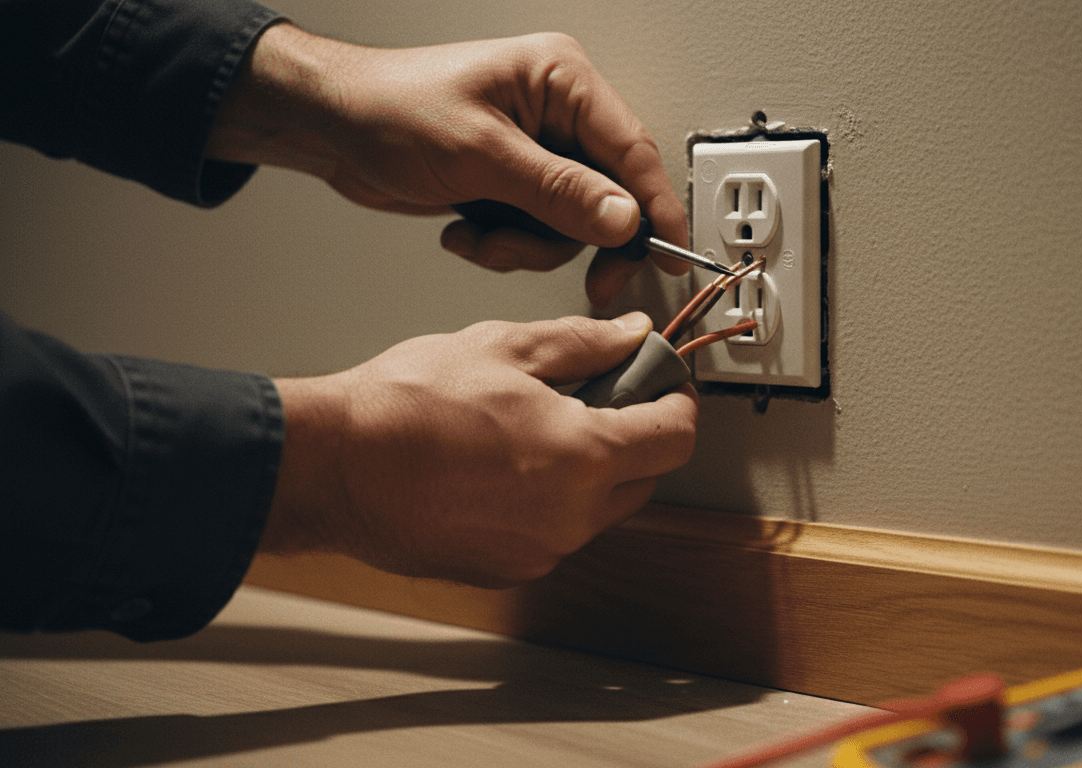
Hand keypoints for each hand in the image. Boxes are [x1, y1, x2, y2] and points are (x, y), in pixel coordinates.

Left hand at [206, 24, 688, 305]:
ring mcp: (535, 152)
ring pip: (571, 225)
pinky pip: (537, 233)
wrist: (329, 128)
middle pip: (609, 195)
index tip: (668, 253)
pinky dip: (504, 247)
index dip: (655, 207)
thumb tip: (622, 217)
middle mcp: (557, 114)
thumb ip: (558, 191)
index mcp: (562, 81)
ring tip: (483, 236)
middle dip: (577, 239)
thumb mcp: (481, 154)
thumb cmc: (389, 109)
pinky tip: (466, 231)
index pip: (633, 150)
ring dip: (527, 247)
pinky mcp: (513, 184)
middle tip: (591, 280)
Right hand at [262, 313, 696, 587]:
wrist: (332, 466)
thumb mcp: (504, 348)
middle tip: (598, 398)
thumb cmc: (405, 406)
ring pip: (597, 510)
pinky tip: (502, 467)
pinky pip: (552, 534)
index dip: (679, 403)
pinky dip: (547, 502)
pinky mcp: (503, 571)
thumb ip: (583, 343)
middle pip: (644, 478)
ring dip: (589, 472)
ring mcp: (538, 551)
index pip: (675, 437)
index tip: (667, 385)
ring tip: (534, 429)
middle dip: (635, 437)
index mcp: (585, 456)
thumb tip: (629, 337)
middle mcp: (571, 516)